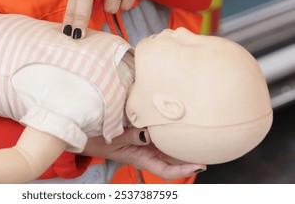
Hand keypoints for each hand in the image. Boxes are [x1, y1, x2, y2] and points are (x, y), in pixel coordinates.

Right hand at [82, 128, 206, 181]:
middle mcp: (146, 152)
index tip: (200, 166)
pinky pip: (160, 135)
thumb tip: (149, 135)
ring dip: (182, 145)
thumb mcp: (115, 139)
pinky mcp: (142, 133)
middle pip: (173, 158)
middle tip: (208, 148)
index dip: (184, 170)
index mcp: (141, 158)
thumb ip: (132, 137)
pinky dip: (170, 132)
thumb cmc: (99, 140)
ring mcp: (145, 143)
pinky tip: (177, 125)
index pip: (166, 170)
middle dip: (189, 156)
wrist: (88, 135)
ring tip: (198, 137)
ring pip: (168, 147)